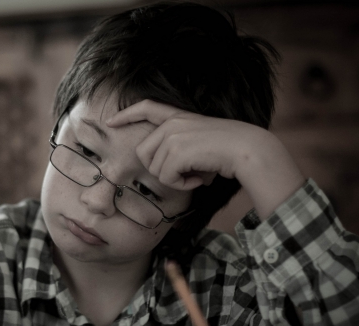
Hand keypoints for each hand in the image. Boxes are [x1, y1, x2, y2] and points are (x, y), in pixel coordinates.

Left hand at [107, 100, 304, 218]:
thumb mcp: (199, 144)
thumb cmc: (228, 152)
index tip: (110, 121)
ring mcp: (172, 136)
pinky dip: (182, 184)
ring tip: (197, 172)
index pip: (146, 107)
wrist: (248, 149)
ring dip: (175, 179)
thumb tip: (165, 172)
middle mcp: (172, 123)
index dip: (127, 114)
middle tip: (186, 172)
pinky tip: (198, 178)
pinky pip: (166, 178)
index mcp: (179, 116)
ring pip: (154, 169)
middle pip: (143, 153)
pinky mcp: (176, 150)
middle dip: (159, 169)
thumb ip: (178, 150)